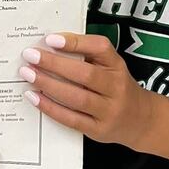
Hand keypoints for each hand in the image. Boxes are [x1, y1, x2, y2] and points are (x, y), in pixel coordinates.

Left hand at [20, 32, 153, 147]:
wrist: (140, 120)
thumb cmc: (116, 85)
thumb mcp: (110, 65)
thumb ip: (86, 53)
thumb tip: (52, 43)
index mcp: (117, 65)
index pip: (100, 48)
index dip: (75, 42)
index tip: (50, 39)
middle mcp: (116, 87)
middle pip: (85, 74)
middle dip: (54, 64)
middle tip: (30, 56)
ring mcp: (108, 111)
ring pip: (76, 97)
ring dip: (49, 85)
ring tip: (28, 74)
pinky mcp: (98, 129)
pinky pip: (71, 119)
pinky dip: (50, 108)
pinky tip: (34, 97)